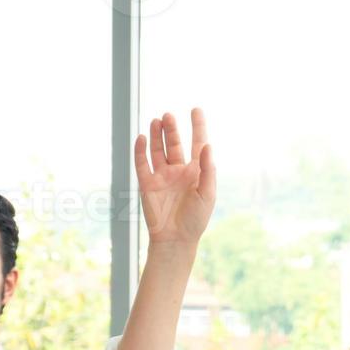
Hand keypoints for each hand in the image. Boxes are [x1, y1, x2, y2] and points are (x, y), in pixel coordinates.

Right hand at [135, 108, 215, 244]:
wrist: (176, 239)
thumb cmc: (196, 219)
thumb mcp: (207, 194)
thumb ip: (208, 169)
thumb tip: (208, 145)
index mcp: (196, 172)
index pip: (197, 143)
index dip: (197, 126)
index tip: (196, 109)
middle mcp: (179, 170)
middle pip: (175, 143)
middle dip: (172, 129)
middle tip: (169, 115)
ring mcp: (162, 176)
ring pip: (158, 150)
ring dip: (158, 135)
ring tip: (157, 120)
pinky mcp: (147, 184)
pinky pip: (142, 163)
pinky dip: (141, 150)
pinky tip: (143, 137)